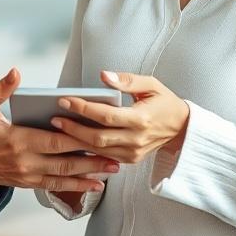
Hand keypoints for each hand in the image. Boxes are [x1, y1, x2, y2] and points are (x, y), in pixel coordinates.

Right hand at [0, 68, 119, 192]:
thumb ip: (0, 90)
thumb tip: (16, 72)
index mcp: (17, 140)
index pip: (54, 139)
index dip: (77, 137)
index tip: (97, 133)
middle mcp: (25, 161)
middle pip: (65, 161)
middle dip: (92, 159)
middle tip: (116, 156)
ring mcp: (26, 175)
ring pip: (63, 177)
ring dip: (88, 175)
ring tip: (111, 171)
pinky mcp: (25, 183)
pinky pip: (54, 187)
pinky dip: (75, 187)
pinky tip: (91, 185)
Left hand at [50, 70, 189, 164]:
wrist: (181, 127)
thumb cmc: (164, 102)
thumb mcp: (151, 84)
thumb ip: (127, 80)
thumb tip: (103, 75)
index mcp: (141, 119)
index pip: (106, 116)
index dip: (83, 109)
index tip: (64, 101)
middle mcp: (136, 139)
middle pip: (97, 138)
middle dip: (73, 128)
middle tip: (54, 118)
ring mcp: (133, 153)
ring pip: (98, 150)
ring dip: (76, 140)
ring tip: (58, 128)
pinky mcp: (130, 160)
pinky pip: (104, 156)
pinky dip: (87, 149)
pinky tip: (73, 139)